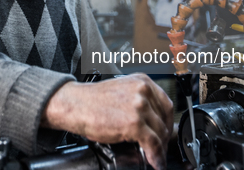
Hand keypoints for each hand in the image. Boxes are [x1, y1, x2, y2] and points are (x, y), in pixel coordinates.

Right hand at [41, 73, 173, 169]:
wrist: (75, 104)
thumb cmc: (93, 100)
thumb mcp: (122, 92)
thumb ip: (139, 101)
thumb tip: (152, 121)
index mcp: (142, 81)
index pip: (165, 104)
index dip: (167, 122)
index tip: (165, 132)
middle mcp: (143, 91)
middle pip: (164, 119)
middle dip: (164, 136)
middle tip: (160, 147)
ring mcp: (140, 106)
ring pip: (160, 132)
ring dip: (160, 148)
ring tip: (156, 156)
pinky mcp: (135, 123)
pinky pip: (153, 143)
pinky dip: (156, 155)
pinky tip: (154, 161)